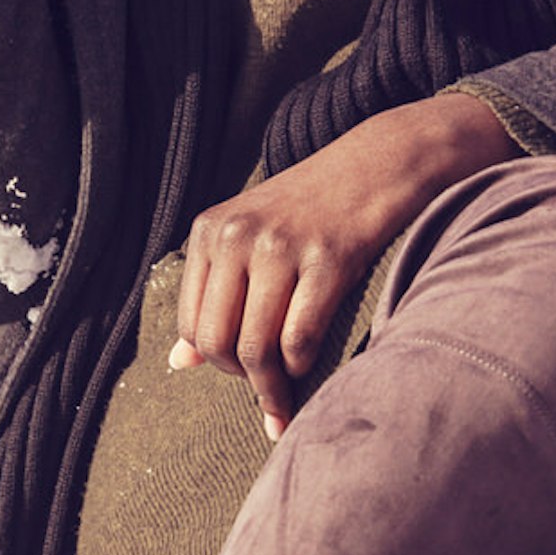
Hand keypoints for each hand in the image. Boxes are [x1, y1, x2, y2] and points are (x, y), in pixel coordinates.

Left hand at [173, 91, 519, 436]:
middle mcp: (237, 236)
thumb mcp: (251, 236)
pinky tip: (309, 364)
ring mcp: (280, 246)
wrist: (378, 160)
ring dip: (271, 386)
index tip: (241, 370)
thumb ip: (212, 294)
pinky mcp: (327, 259)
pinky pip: (299, 338)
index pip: (190, 324)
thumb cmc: (313, 207)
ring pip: (255, 347)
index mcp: (210, 230)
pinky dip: (301, 366)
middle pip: (217, 341)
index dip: (213, 360)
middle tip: (266, 386)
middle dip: (241, 378)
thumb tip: (177, 363)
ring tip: (286, 394)